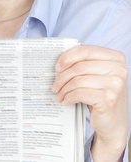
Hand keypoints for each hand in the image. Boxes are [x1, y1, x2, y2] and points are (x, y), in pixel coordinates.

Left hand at [52, 45, 128, 161]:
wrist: (114, 123)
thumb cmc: (103, 95)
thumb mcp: (99, 75)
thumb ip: (86, 63)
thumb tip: (61, 60)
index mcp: (116, 58)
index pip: (86, 50)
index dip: (68, 57)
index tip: (57, 66)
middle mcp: (119, 69)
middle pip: (80, 66)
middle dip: (63, 76)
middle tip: (55, 85)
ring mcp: (115, 84)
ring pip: (78, 80)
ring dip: (64, 88)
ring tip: (59, 94)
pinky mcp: (108, 99)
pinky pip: (80, 93)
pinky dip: (69, 97)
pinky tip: (66, 100)